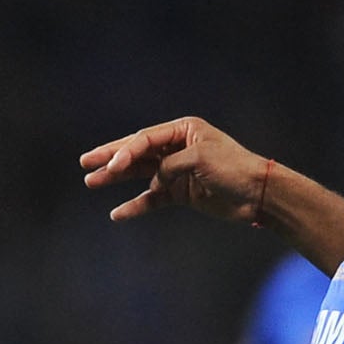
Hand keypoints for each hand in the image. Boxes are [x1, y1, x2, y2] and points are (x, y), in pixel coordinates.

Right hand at [80, 117, 274, 225]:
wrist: (258, 194)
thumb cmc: (234, 168)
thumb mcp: (199, 160)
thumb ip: (170, 166)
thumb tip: (154, 179)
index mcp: (184, 130)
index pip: (145, 139)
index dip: (125, 152)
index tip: (111, 167)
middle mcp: (177, 147)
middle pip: (137, 152)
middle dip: (111, 158)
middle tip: (85, 162)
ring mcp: (177, 170)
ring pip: (140, 174)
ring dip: (116, 179)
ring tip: (91, 182)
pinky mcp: (180, 193)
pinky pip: (152, 198)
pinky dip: (136, 205)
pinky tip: (117, 213)